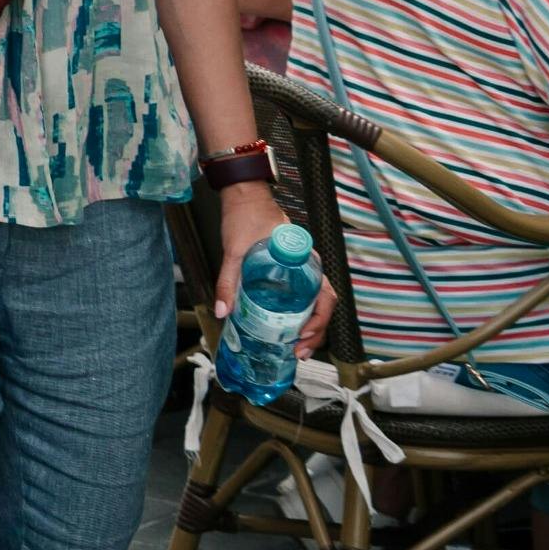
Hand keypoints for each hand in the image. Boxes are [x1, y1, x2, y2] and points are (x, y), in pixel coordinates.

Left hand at [213, 181, 331, 353]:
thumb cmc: (245, 218)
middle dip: (316, 333)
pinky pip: (302, 298)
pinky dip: (299, 317)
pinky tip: (286, 330)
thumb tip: (222, 312)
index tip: (303, 335)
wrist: (244, 197)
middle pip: (323, 306)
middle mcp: (308, 268)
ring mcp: (300, 271)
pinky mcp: (289, 273)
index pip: (326, 296)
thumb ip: (227, 281)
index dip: (320, 320)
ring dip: (310, 328)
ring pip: (315, 304)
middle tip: (299, 352)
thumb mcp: (234, 251)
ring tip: (295, 349)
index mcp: (304, 261)